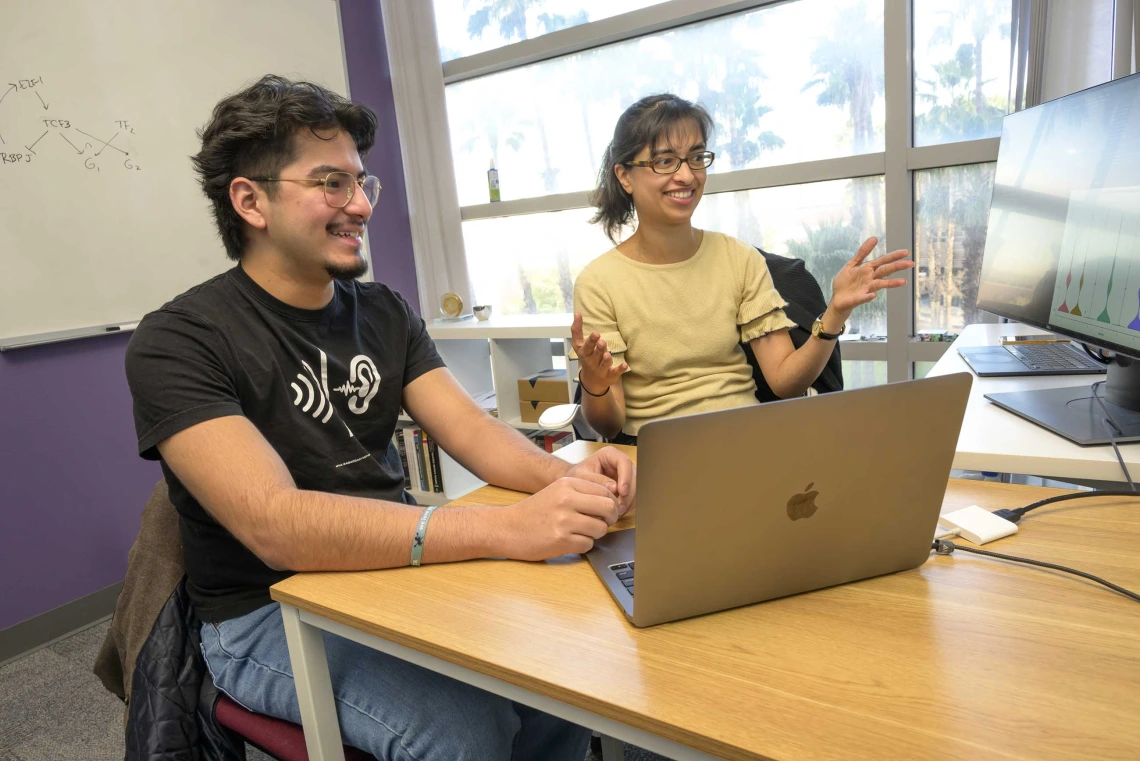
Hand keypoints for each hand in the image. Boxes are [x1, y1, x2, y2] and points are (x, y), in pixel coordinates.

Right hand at [501, 477, 620, 560]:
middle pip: (608, 508)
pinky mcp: (561, 540)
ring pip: (601, 528)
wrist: (508, 528)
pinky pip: (588, 544)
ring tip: (581, 532)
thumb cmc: (534, 512)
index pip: (605, 491)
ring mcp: (564, 520)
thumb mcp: (557, 492)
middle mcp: (566, 499)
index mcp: (567, 484)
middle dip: (610, 518)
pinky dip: (583, 545)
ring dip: (595, 534)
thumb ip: (582, 493)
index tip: (607, 511)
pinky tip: (571, 541)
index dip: (611, 503)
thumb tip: (611, 503)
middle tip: (603, 523)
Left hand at [565, 446, 635, 515]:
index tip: (621, 491)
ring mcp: (623, 476)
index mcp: (609, 455)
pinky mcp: (624, 487)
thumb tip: (614, 488)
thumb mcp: (581, 477)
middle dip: (628, 492)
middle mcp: (619, 463)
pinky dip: (627, 505)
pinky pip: (632, 496)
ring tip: (617, 511)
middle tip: (619, 506)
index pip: (624, 462)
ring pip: (635, 487)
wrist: (572, 487)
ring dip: (628, 500)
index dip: (626, 476)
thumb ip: (595, 481)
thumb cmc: (575, 478)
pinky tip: (618, 511)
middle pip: (633, 475)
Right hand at [571, 313, 626, 392]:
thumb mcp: (579, 345)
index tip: (596, 332)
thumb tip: (577, 312)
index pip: (585, 346)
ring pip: (604, 364)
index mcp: (584, 352)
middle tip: (601, 340)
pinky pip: (615, 372)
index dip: (590, 340)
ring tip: (607, 353)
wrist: (592, 382)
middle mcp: (591, 362)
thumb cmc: (587, 357)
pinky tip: (625, 364)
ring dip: (606, 359)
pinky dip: (619, 369)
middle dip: (597, 347)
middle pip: (594, 354)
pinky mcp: (610, 375)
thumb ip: (577, 330)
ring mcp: (600, 370)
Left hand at [829, 237, 913, 317]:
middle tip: (911, 263)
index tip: (906, 252)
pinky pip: (864, 298)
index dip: (894, 256)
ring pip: (880, 285)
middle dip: (897, 266)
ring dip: (891, 283)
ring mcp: (866, 289)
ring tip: (903, 282)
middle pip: (885, 271)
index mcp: (869, 269)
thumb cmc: (846, 281)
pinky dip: (868, 297)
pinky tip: (873, 295)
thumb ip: (863, 252)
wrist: (837, 298)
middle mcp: (871, 279)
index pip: (884, 261)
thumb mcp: (853, 264)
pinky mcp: (859, 299)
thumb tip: (875, 238)